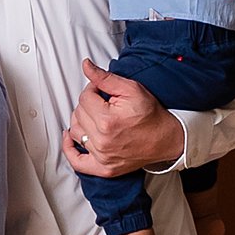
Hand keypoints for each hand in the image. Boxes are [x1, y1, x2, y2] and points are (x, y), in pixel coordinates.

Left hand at [62, 59, 183, 177]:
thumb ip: (105, 78)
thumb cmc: (150, 114)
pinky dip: (69, 148)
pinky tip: (69, 137)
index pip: (84, 98)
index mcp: (107, 120)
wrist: (165, 138)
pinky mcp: (103, 168)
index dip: (92, 90)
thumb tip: (86, 65)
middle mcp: (102, 140)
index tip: (102, 91)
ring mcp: (102, 156)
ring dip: (81, 122)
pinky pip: (76, 161)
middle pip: (78, 114)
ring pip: (75, 132)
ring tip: (94, 116)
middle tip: (103, 103)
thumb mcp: (131, 89)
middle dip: (88, 104)